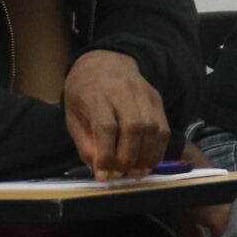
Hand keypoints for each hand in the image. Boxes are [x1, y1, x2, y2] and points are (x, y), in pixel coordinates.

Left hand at [62, 50, 169, 179]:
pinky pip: (163, 128)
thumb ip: (84, 143)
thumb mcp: (72, 116)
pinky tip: (148, 162)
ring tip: (136, 172)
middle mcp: (123, 91)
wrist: (104, 63)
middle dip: (129, 158)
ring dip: (146, 156)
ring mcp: (143, 93)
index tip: (103, 174)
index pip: (106, 127)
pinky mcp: (156, 98)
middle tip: (121, 173)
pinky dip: (158, 149)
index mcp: (96, 93)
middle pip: (133, 128)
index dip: (107, 155)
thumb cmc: (84, 93)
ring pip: (152, 129)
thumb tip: (100, 170)